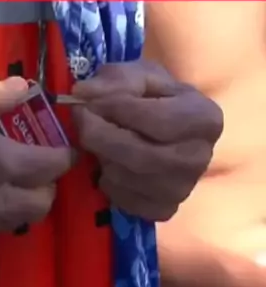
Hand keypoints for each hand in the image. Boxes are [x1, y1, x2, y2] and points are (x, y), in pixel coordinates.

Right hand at [0, 70, 73, 231]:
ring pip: (22, 219)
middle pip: (44, 202)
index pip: (52, 166)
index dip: (65, 151)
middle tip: (40, 158)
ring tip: (18, 175)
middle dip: (50, 181)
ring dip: (29, 199)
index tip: (63, 139)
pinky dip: (6, 209)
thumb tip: (26, 90)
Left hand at [71, 60, 222, 220]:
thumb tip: (82, 94)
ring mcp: (183, 189)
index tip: (88, 100)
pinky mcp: (163, 210)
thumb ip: (114, 80)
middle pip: (140, 154)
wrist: (167, 131)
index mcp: (205, 120)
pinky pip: (123, 199)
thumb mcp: (141, 76)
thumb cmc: (155, 99)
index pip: (156, 120)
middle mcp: (199, 159)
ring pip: (127, 177)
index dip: (115, 109)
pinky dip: (108, 182)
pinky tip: (112, 165)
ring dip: (103, 157)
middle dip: (101, 135)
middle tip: (81, 119)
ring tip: (99, 140)